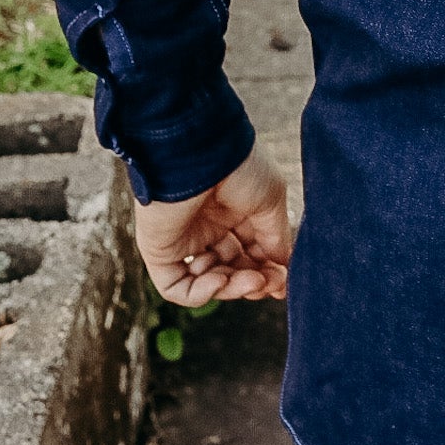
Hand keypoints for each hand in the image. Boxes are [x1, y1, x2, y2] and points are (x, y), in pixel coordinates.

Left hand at [134, 143, 291, 306]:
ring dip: (233, 288)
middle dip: (253, 282)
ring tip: (251, 280)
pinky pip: (178, 287)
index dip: (267, 270)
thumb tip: (284, 267)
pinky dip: (201, 294)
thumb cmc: (239, 166)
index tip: (283, 282)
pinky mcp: (160, 251)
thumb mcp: (271, 200)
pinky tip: (220, 281)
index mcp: (233, 210)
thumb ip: (277, 237)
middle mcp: (208, 226)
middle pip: (232, 270)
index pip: (251, 252)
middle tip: (269, 284)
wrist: (201, 150)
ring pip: (209, 282)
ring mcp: (183, 239)